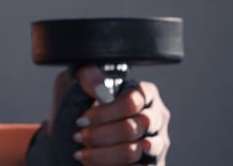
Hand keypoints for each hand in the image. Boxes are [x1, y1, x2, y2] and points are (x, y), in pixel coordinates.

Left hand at [27, 66, 170, 165]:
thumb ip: (87, 75)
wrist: (76, 136)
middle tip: (78, 137)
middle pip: (132, 128)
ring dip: (102, 154)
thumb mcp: (75, 83)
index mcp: (143, 93)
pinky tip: (93, 164)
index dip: (104, 113)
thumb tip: (99, 88)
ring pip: (132, 152)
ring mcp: (157, 144)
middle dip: (99, 135)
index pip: (132, 101)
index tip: (81, 120)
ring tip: (82, 153)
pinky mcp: (153, 165)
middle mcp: (155, 117)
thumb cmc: (80, 107)